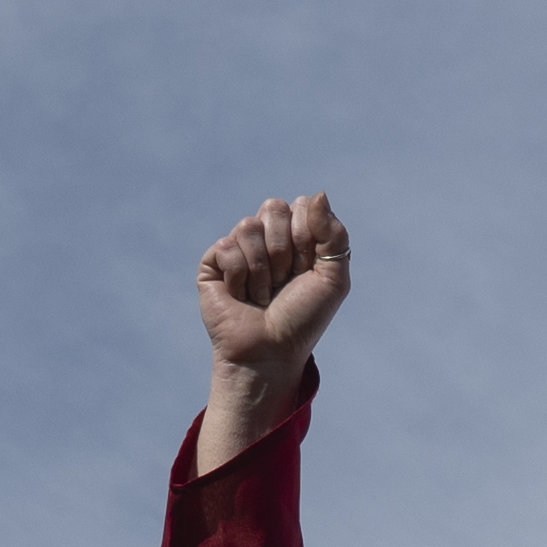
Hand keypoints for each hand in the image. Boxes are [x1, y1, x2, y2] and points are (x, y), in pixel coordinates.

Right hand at [194, 191, 348, 461]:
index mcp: (296, 235)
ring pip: (248, 226)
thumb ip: (333, 233)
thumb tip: (317, 194)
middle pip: (273, 207)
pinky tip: (240, 295)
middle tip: (284, 281)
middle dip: (285, 249)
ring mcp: (238, 248)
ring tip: (262, 293)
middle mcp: (266, 237)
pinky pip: (226, 247)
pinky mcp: (213, 263)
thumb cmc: (303, 318)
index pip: (301, 206)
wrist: (271, 351)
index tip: (307, 270)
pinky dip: (239, 275)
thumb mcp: (333, 277)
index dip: (307, 239)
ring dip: (262, 268)